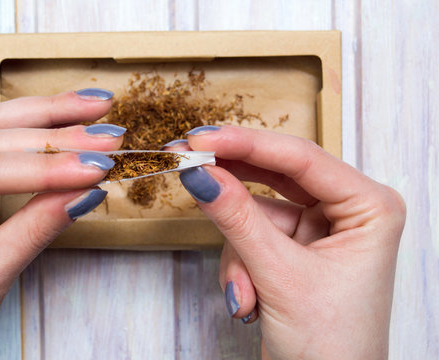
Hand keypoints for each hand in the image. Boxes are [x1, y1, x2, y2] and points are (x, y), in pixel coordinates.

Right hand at [175, 125, 405, 358]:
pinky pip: (251, 237)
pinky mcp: (294, 249)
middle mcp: (347, 211)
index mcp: (369, 208)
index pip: (302, 159)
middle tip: (189, 159)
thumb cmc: (331, 347)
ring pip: (256, 212)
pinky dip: (239, 268)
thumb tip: (200, 175)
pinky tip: (247, 301)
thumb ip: (237, 220)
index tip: (201, 138)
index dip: (247, 144)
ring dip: (239, 253)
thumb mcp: (280, 277)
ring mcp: (318, 229)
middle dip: (233, 181)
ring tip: (243, 293)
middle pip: (277, 176)